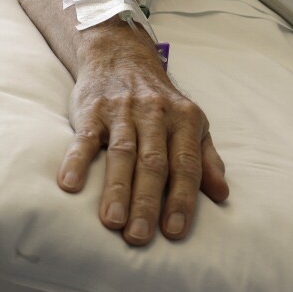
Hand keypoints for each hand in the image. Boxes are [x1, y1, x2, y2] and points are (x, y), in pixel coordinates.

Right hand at [58, 28, 228, 245]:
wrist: (120, 54)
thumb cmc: (158, 100)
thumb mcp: (190, 121)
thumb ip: (204, 158)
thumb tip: (222, 194)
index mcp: (184, 120)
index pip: (185, 164)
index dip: (181, 198)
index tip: (175, 231)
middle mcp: (155, 114)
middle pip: (153, 163)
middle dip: (147, 202)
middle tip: (139, 236)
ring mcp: (121, 111)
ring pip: (122, 152)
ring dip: (117, 188)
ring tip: (112, 222)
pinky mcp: (92, 109)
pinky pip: (84, 137)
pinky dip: (76, 160)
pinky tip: (69, 184)